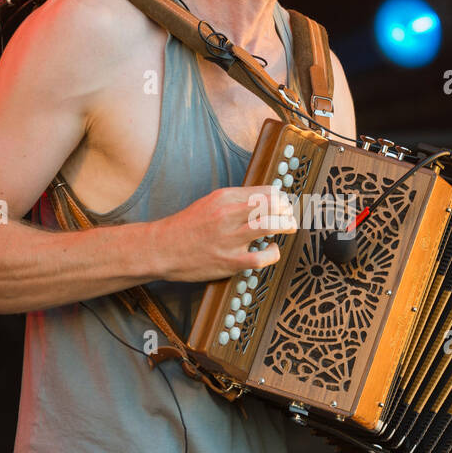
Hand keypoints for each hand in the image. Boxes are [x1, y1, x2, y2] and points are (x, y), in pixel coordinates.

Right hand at [152, 185, 297, 282]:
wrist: (162, 248)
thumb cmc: (186, 227)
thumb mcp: (209, 203)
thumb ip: (234, 200)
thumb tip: (264, 198)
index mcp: (224, 198)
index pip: (265, 191)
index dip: (281, 197)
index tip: (284, 203)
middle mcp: (228, 215)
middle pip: (272, 204)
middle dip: (287, 209)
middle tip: (290, 215)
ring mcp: (230, 239)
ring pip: (271, 226)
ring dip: (286, 225)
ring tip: (289, 227)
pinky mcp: (229, 261)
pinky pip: (261, 257)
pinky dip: (273, 253)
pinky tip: (271, 250)